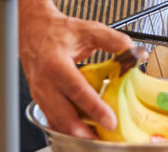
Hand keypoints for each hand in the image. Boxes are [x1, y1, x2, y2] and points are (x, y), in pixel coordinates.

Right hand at [18, 0, 131, 137]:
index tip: (109, 120)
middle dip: (82, 131)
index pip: (77, 91)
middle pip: (63, 114)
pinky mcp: (39, 98)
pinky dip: (66, 127)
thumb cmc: (57, 30)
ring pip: (56, 120)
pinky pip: (52, 117)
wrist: (33, 29)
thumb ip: (112, 40)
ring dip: (74, 132)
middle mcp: (44, 81)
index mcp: (55, 63)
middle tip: (101, 137)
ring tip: (94, 138)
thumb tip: (134, 52)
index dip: (95, 108)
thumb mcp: (88, 29)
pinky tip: (81, 130)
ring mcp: (39, 92)